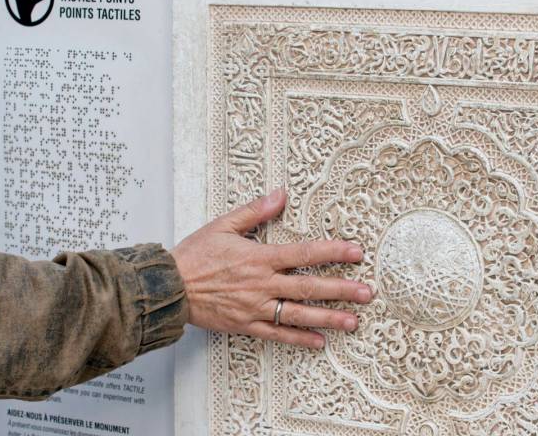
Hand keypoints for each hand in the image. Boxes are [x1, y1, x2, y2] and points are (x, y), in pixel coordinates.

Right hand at [171, 188, 371, 348]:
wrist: (169, 288)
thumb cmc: (195, 256)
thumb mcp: (223, 225)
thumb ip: (255, 211)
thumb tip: (280, 194)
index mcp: (259, 258)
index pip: (304, 254)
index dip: (333, 252)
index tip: (356, 252)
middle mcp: (262, 284)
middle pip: (309, 287)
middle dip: (342, 289)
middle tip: (368, 292)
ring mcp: (256, 308)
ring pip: (298, 315)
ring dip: (329, 318)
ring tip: (354, 321)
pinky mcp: (246, 325)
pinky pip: (277, 334)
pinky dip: (299, 339)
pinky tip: (319, 342)